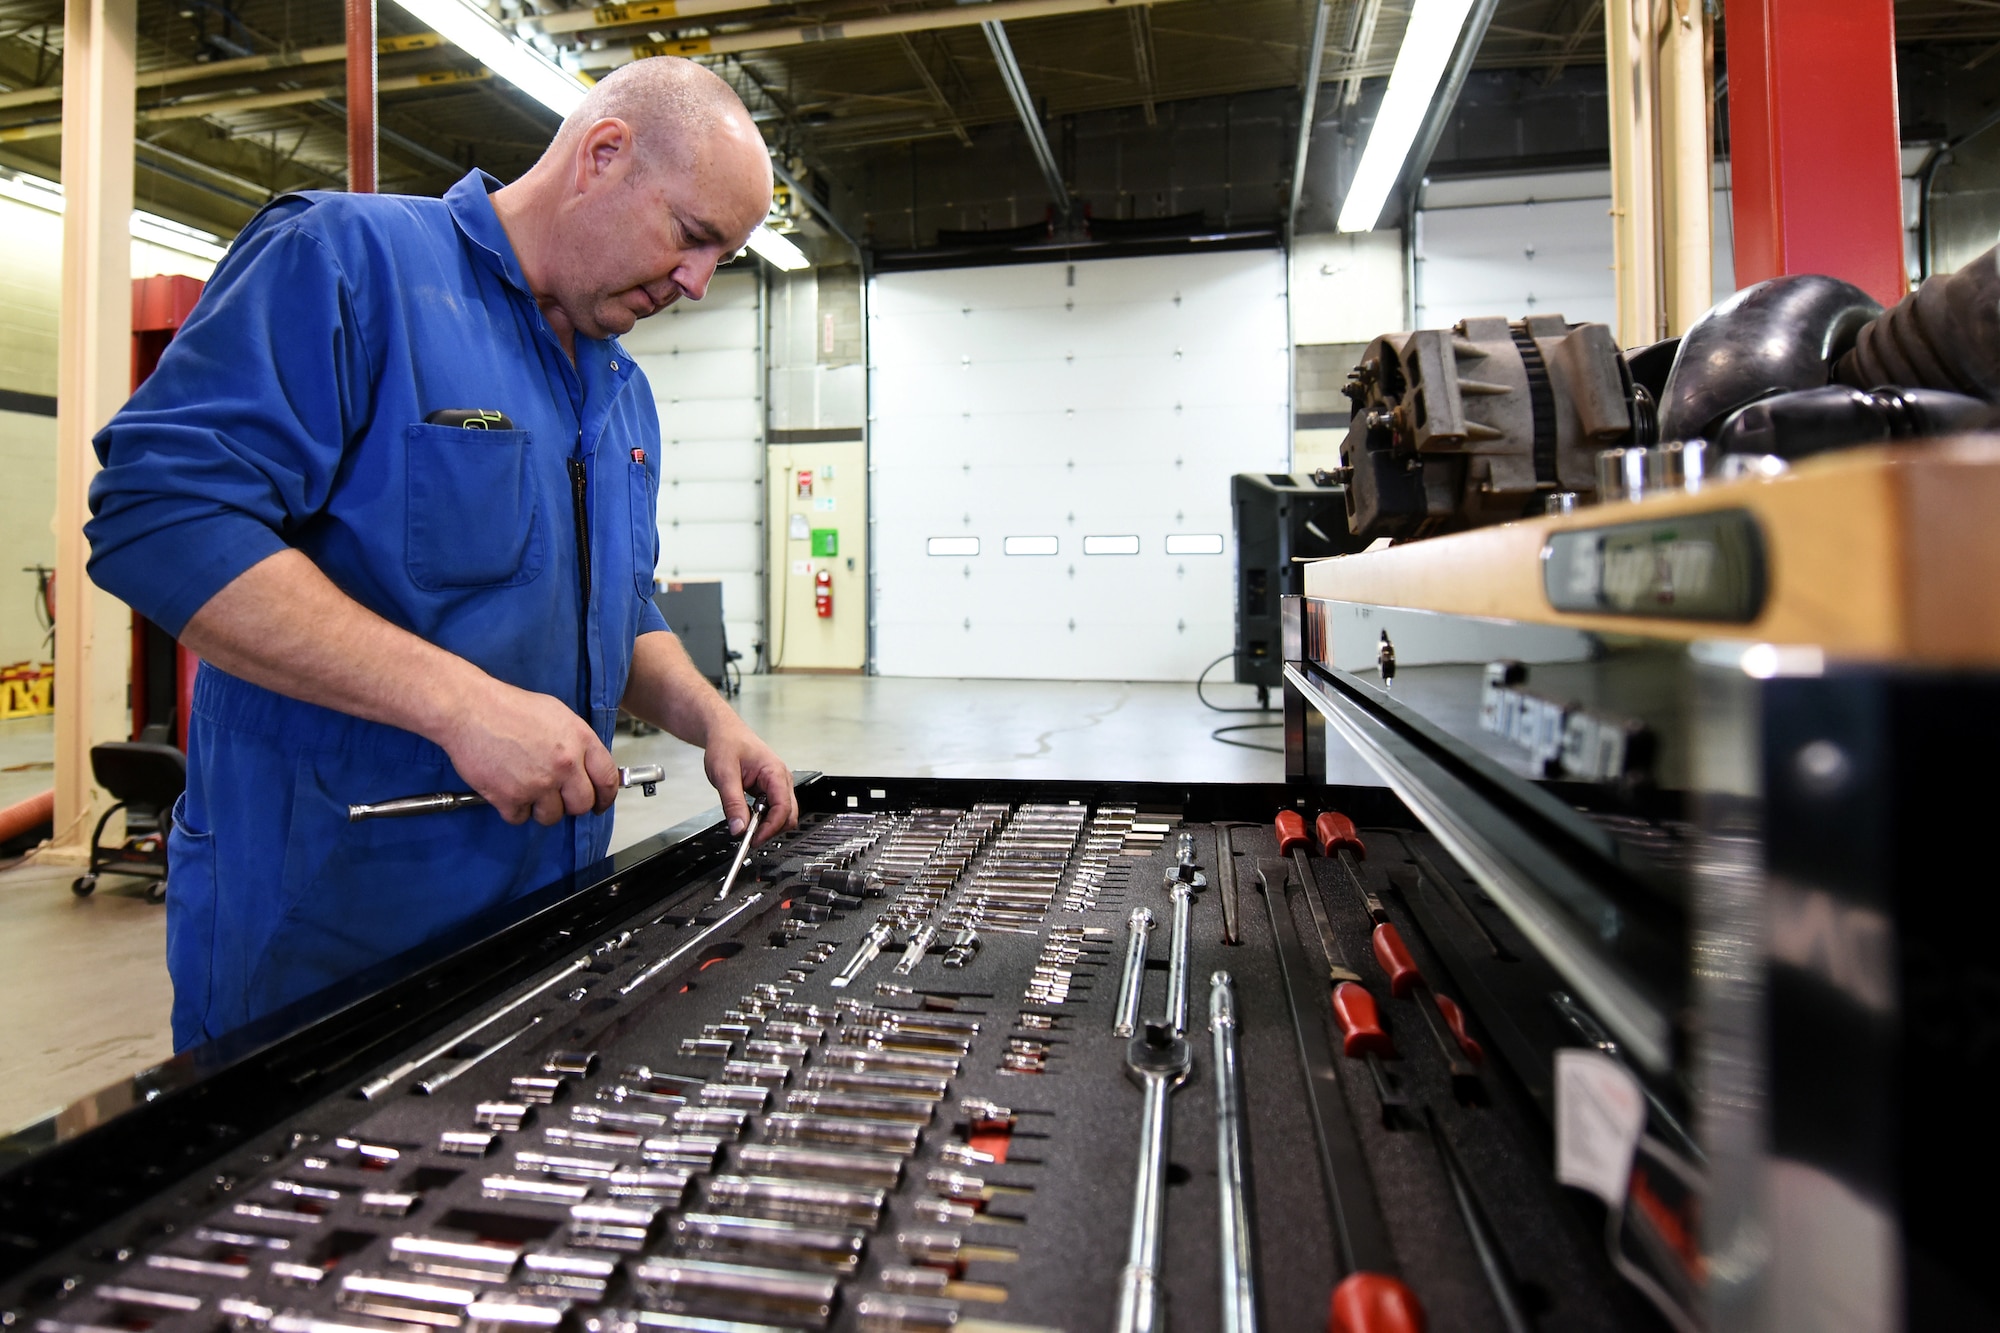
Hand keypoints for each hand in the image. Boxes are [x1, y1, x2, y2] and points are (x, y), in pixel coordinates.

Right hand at [440, 677, 619, 825]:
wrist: (470, 709)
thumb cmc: (508, 707)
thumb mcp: (557, 714)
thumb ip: (576, 742)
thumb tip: (585, 765)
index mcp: (579, 740)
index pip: (607, 779)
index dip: (605, 796)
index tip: (600, 803)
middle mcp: (564, 765)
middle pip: (582, 804)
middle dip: (571, 805)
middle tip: (558, 798)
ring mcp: (538, 783)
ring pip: (552, 816)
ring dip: (541, 809)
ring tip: (527, 789)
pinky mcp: (510, 797)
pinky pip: (520, 818)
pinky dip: (514, 809)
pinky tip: (507, 790)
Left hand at [702, 718, 796, 844]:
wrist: (724, 732)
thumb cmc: (726, 744)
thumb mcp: (724, 774)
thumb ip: (732, 803)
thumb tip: (738, 828)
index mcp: (775, 772)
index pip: (783, 807)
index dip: (770, 827)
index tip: (753, 839)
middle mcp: (781, 778)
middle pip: (789, 814)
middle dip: (771, 829)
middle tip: (749, 837)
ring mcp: (777, 784)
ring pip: (783, 814)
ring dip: (766, 823)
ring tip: (745, 823)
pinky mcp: (770, 789)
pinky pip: (773, 809)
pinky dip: (762, 817)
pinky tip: (746, 815)